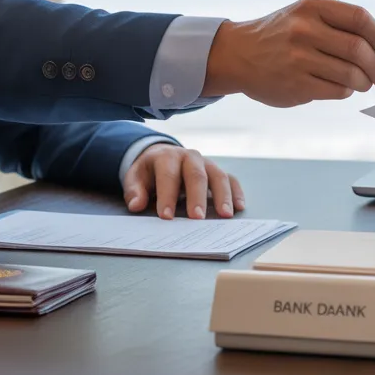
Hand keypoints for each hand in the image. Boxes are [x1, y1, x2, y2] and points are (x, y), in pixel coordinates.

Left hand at [122, 144, 244, 219]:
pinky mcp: (217, 171)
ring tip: (225, 215)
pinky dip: (236, 192)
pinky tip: (239, 207)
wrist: (162, 156)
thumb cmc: (150, 172)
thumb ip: (135, 191)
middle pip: (196, 175)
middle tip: (197, 218)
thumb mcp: (136, 177)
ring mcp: (206, 163)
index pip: (168, 176)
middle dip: (197, 197)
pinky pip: (231, 179)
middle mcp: (190, 157)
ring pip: (218, 176)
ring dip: (223, 196)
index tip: (166, 217)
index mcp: (167, 157)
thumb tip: (136, 205)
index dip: (167, 196)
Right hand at [201, 0, 374, 106]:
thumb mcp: (304, 16)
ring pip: (350, 74)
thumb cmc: (281, 35)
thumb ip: (340, 27)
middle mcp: (305, 31)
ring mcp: (299, 59)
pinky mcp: (296, 85)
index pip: (358, 17)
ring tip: (362, 82)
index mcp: (311, 8)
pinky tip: (339, 86)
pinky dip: (345, 91)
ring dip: (364, 82)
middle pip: (358, 49)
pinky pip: (336, 91)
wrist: (238, 54)